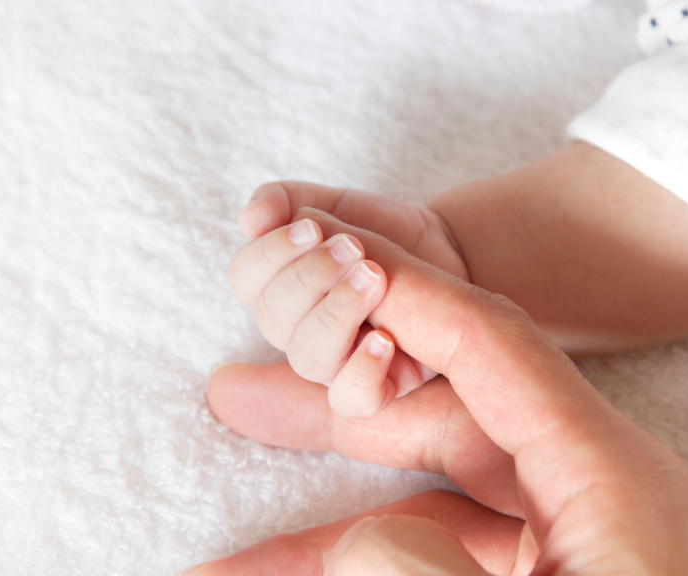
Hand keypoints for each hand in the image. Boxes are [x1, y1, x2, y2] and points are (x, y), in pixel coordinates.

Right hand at [192, 209, 687, 574]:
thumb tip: (359, 542)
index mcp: (614, 480)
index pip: (492, 348)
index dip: (405, 297)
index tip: (328, 264)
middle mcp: (596, 499)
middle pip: (444, 421)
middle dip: (333, 417)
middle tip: (235, 399)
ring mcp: (575, 554)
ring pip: (432, 509)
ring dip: (329, 529)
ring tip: (222, 560)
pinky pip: (451, 560)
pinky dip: (375, 570)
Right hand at [228, 182, 464, 415]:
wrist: (444, 253)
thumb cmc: (381, 232)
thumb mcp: (335, 204)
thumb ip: (286, 200)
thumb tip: (249, 220)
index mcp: (277, 287)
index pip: (243, 279)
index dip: (269, 254)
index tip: (310, 227)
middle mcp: (297, 331)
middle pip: (273, 318)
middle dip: (310, 277)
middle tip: (353, 247)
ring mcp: (334, 363)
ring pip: (308, 359)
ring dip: (337, 314)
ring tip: (375, 277)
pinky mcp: (378, 384)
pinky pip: (353, 399)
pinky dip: (363, 372)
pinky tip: (384, 339)